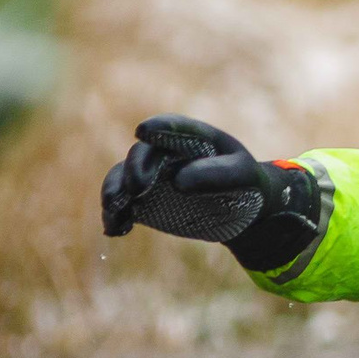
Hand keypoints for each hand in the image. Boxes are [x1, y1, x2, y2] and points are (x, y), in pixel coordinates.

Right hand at [100, 114, 320, 269]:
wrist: (243, 209)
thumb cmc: (245, 183)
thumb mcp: (242, 175)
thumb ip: (217, 173)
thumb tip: (178, 181)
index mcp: (190, 138)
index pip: (170, 127)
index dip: (157, 128)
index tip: (143, 132)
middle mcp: (163, 154)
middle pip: (140, 156)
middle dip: (134, 169)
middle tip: (138, 188)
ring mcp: (151, 178)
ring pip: (121, 179)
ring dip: (114, 193)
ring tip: (115, 210)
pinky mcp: (144, 203)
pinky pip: (121, 207)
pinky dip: (114, 216)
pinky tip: (115, 230)